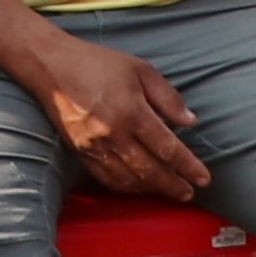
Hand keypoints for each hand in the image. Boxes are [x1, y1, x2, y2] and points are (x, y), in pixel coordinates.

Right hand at [19, 29, 207, 198]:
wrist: (51, 66)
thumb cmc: (97, 63)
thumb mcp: (140, 69)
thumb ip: (167, 96)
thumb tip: (190, 121)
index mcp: (132, 111)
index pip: (168, 148)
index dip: (188, 166)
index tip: (203, 177)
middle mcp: (113, 133)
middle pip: (150, 171)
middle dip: (173, 185)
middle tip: (189, 193)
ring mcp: (95, 146)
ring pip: (129, 179)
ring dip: (152, 189)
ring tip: (168, 191)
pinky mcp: (81, 151)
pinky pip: (106, 178)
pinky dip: (126, 187)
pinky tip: (138, 186)